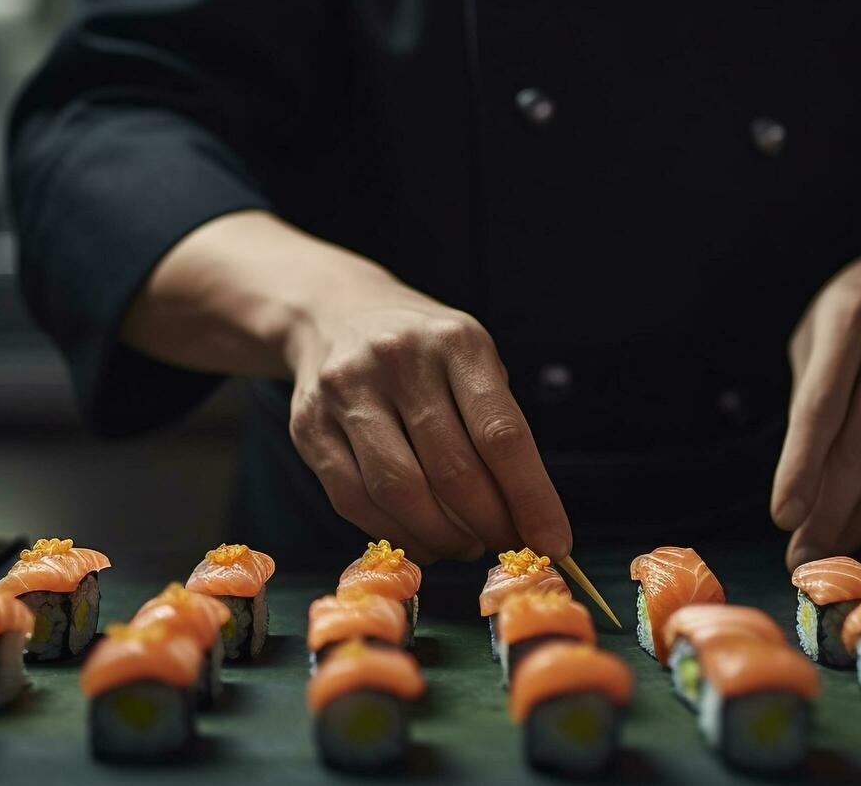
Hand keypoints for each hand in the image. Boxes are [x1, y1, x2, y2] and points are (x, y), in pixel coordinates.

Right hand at [284, 281, 571, 563]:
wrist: (335, 313)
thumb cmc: (423, 352)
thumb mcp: (473, 361)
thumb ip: (496, 428)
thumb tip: (528, 519)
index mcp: (456, 342)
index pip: (501, 434)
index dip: (531, 498)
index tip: (553, 542)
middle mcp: (399, 360)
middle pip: (453, 471)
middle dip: (488, 525)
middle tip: (506, 546)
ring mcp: (346, 391)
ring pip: (399, 492)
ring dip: (441, 537)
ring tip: (464, 545)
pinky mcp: (308, 425)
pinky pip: (353, 500)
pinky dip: (395, 533)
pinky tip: (421, 539)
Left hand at [770, 246, 860, 566]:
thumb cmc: (859, 312)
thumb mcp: (819, 334)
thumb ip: (810, 401)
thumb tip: (804, 492)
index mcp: (851, 314)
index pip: (822, 405)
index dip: (801, 468)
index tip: (784, 519)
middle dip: (832, 508)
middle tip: (804, 555)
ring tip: (834, 545)